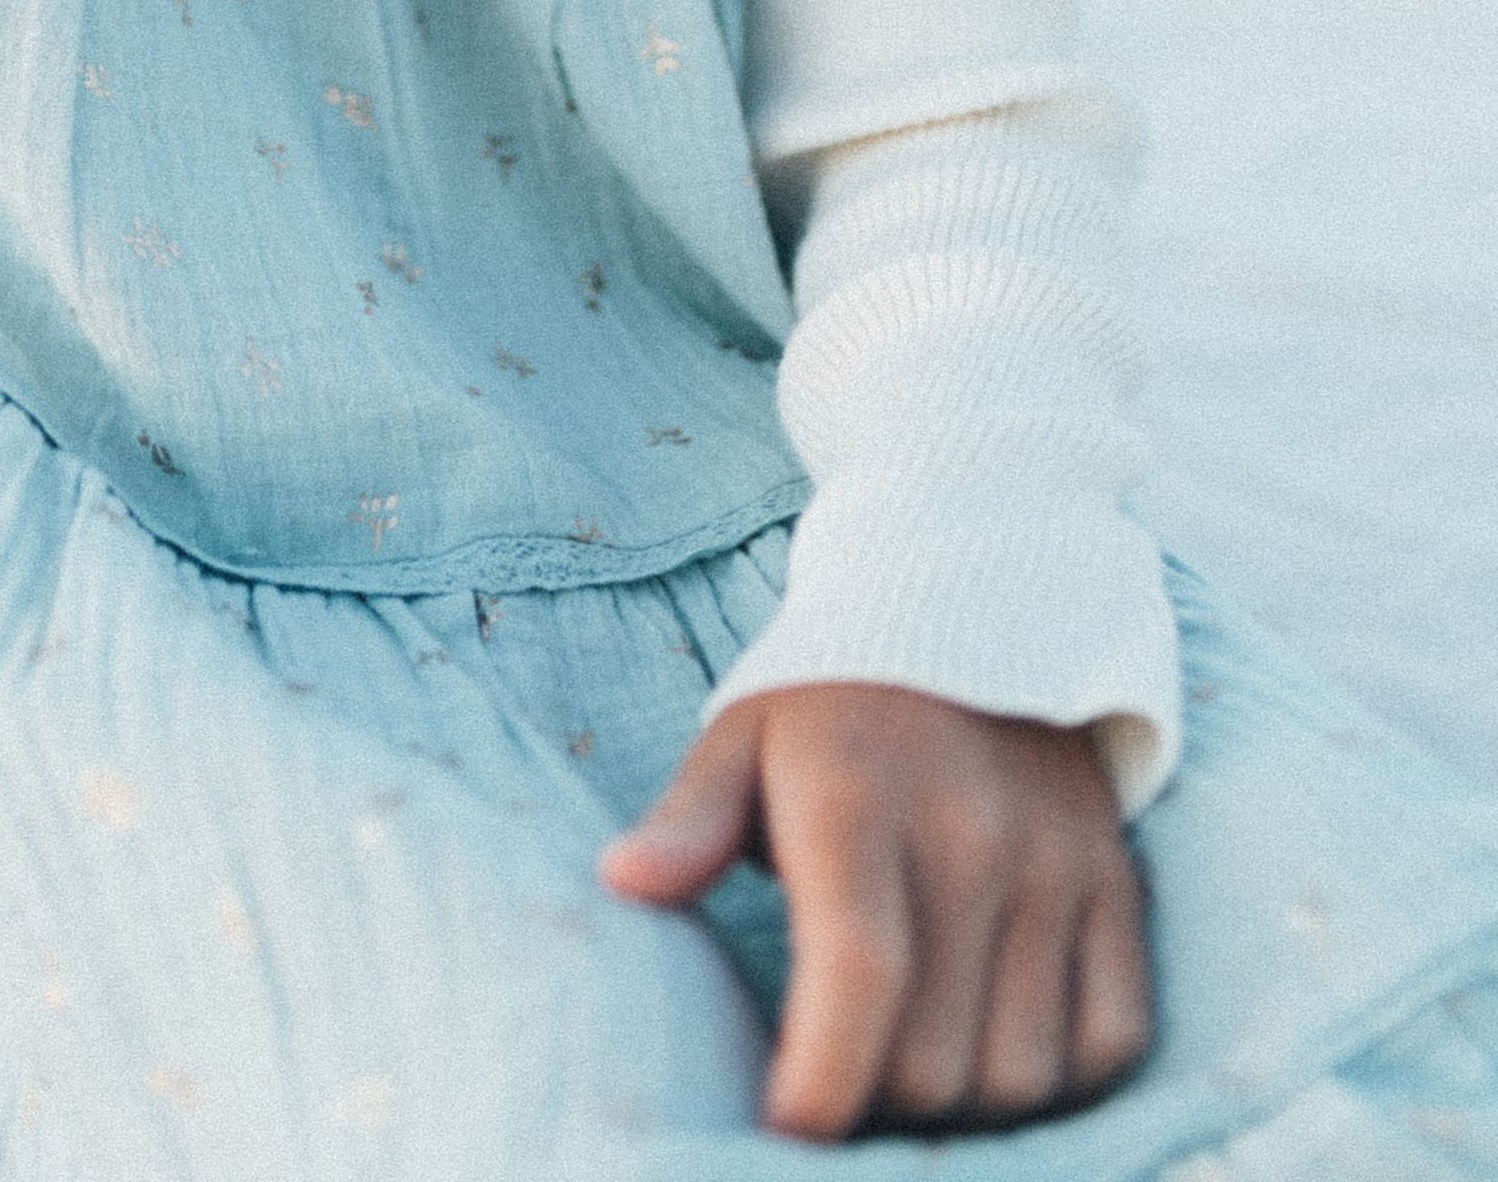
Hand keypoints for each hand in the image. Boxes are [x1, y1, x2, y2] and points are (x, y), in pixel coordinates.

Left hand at [598, 681, 1150, 1141]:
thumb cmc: (829, 703)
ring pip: (1024, 1072)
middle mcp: (970, 831)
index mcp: (857, 795)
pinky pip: (1111, 1039)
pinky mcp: (1114, 882)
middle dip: (872, 1108)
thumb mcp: (741, 737)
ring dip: (962, 1112)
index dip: (821, 1086)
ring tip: (902, 1076)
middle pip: (935, 1059)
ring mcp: (1055, 860)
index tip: (778, 1134)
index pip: (857, 976)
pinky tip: (990, 1053)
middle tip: (831, 1090)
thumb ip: (689, 817)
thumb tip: (625, 882)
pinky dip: (1057, 1083)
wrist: (973, 609)